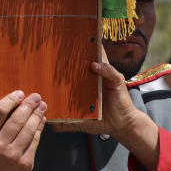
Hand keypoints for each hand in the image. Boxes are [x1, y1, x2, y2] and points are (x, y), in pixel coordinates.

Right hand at [0, 90, 46, 170]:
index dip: (11, 100)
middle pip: (17, 119)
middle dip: (29, 105)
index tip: (19, 93)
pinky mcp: (25, 164)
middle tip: (36, 97)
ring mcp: (13, 156)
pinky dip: (38, 130)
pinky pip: (34, 142)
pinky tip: (41, 122)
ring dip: (37, 115)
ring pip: (29, 130)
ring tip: (42, 106)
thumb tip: (15, 106)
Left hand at [52, 46, 158, 170]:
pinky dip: (103, 68)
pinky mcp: (116, 81)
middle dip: (74, 52)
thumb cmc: (101, 121)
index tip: (50, 55)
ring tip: (78, 46)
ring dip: (89, 53)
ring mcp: (106, 77)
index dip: (64, 62)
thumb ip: (66, 123)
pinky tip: (94, 65)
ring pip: (97, 61)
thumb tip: (50, 124)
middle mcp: (94, 77)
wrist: (121, 126)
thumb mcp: (80, 122)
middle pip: (84, 61)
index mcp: (84, 84)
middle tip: (60, 44)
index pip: (73, 69)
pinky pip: (109, 71)